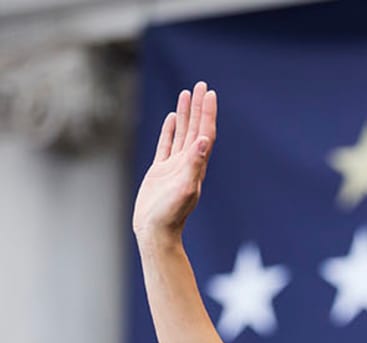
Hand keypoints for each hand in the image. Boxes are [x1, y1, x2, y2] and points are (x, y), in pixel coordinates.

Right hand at [132, 81, 216, 241]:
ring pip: (181, 133)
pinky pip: (166, 144)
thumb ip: (194, 165)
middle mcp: (188, 163)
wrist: (156, 232)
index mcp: (196, 165)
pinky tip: (171, 118)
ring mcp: (174, 166)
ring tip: (186, 94)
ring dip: (185, 114)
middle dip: (199, 107)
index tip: (210, 94)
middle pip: (196, 128)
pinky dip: (170, 130)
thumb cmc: (170, 215)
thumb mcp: (184, 188)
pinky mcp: (160, 171)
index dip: (207, 113)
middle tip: (201, 85)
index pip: (205, 133)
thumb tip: (205, 142)